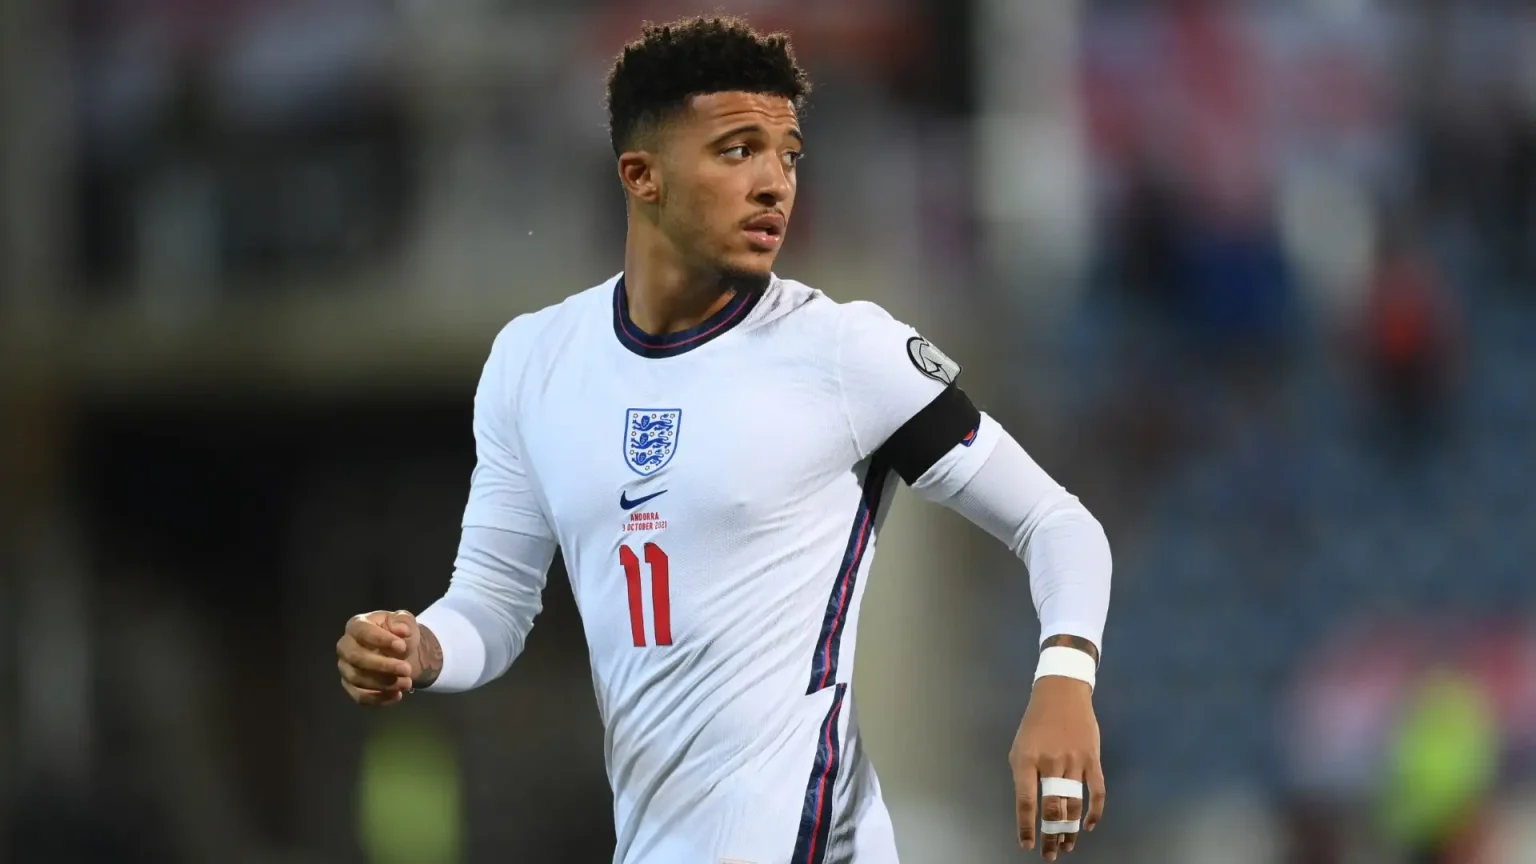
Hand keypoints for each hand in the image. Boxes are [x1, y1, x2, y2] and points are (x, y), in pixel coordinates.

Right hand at [336, 610, 423, 705]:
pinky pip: (359, 697)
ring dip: (384, 684)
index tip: (402, 647)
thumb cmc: (399, 633)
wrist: (401, 651)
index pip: (363, 632)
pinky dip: (379, 699)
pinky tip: (397, 695)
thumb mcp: (405, 620)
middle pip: (356, 658)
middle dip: (383, 666)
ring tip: (407, 683)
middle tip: (407, 669)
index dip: (381, 640)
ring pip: (358, 679)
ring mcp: (345, 668)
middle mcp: (345, 647)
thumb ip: (403, 621)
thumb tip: (401, 630)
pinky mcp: (350, 686)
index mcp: (356, 625)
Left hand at [1010, 675, 1105, 859]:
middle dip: (1051, 835)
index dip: (1027, 826)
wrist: (1061, 694)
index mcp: (1027, 760)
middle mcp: (1050, 763)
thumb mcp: (1019, 747)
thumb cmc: (1035, 724)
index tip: (1027, 845)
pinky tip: (1088, 826)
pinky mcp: (1092, 759)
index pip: (1026, 801)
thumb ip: (1023, 777)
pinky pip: (1097, 792)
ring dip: (1070, 829)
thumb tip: (1030, 807)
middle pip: (1053, 808)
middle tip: (1051, 854)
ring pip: (1074, 804)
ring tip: (1066, 846)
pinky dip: (1094, 812)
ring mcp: (1074, 761)